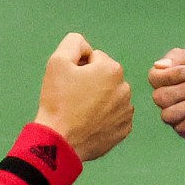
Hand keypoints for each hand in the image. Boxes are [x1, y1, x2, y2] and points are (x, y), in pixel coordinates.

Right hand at [34, 32, 132, 160]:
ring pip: (110, 96)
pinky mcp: (124, 129)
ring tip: (80, 112)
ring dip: (98, 100)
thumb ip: (74, 43)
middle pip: (104, 77)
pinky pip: (114, 116)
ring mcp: (126, 110)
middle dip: (91, 83)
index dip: (78, 68)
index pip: (94, 59)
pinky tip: (89, 123)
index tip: (69, 83)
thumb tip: (85, 46)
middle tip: (73, 98)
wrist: (60, 141)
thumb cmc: (58, 101)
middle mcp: (125, 88)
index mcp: (112, 69)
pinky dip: (103, 118)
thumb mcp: (57, 61)